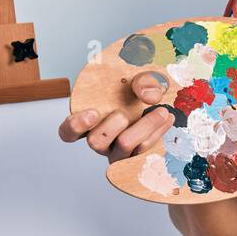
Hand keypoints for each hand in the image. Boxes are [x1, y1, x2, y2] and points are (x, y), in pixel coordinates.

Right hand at [57, 70, 174, 163]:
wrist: (166, 104)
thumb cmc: (142, 91)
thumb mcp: (141, 78)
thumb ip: (142, 81)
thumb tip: (149, 96)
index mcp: (91, 122)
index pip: (68, 133)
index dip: (75, 126)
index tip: (92, 112)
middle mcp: (102, 140)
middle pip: (95, 142)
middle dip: (110, 127)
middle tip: (123, 114)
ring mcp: (119, 152)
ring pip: (125, 147)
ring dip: (144, 127)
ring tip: (162, 112)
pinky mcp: (138, 158)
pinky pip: (145, 151)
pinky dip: (158, 133)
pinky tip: (168, 119)